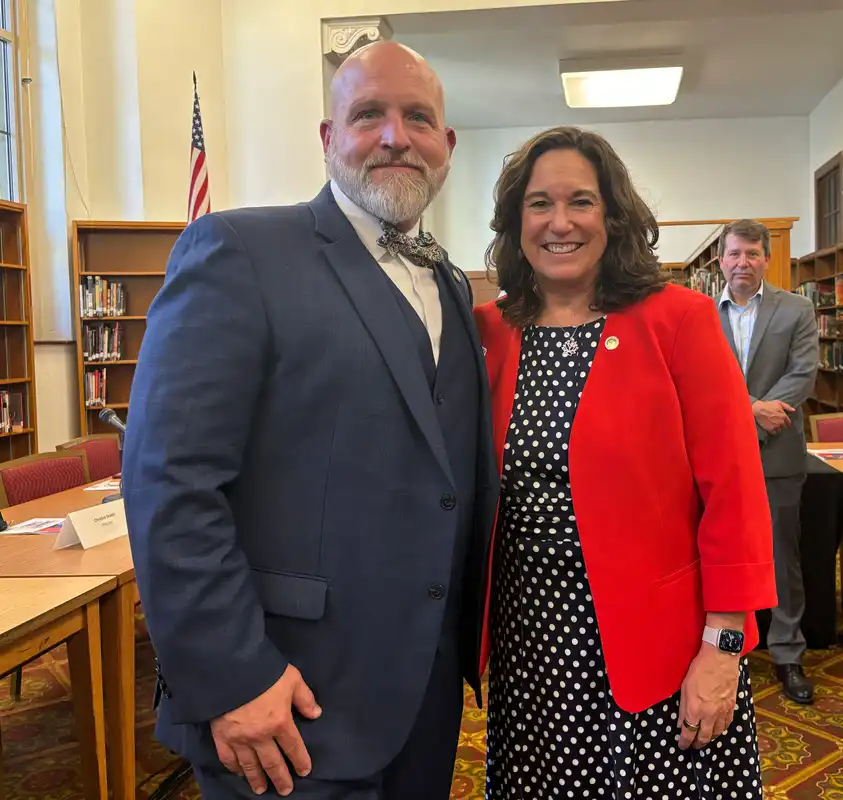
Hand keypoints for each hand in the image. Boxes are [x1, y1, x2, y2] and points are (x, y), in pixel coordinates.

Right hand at [210, 664, 320, 795]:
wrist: (230, 669)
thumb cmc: (264, 672)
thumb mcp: (292, 679)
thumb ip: (305, 698)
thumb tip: (316, 714)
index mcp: (280, 722)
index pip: (293, 747)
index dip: (300, 761)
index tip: (304, 771)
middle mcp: (261, 736)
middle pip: (273, 763)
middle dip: (281, 778)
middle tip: (285, 790)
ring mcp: (239, 739)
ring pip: (250, 766)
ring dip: (257, 779)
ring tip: (262, 790)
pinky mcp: (221, 737)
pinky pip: (229, 759)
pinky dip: (235, 768)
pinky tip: (239, 773)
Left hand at [677, 644, 739, 749]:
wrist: (720, 658)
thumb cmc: (699, 669)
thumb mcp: (684, 687)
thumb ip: (683, 707)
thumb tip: (681, 722)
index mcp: (695, 709)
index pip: (688, 732)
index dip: (685, 741)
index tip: (682, 745)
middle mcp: (709, 714)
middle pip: (704, 736)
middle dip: (698, 744)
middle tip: (693, 746)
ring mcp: (722, 711)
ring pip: (717, 733)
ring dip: (710, 738)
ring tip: (705, 740)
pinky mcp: (731, 706)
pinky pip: (727, 723)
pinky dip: (722, 730)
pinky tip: (719, 730)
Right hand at [752, 400, 793, 433]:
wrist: (757, 409)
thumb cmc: (768, 405)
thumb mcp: (778, 403)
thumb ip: (787, 406)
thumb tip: (794, 410)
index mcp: (784, 416)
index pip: (788, 422)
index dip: (786, 422)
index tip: (785, 423)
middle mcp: (781, 422)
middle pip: (784, 426)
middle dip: (782, 425)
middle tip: (778, 423)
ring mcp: (775, 426)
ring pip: (779, 430)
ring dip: (778, 429)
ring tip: (774, 427)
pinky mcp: (770, 429)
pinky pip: (774, 433)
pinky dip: (773, 432)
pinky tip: (771, 429)